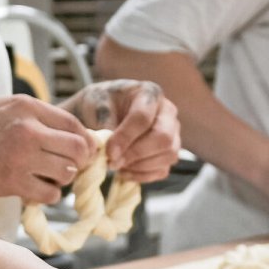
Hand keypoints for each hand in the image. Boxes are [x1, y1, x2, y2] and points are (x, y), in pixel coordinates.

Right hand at [0, 96, 97, 203]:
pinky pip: (50, 194)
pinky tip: (35, 189)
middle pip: (78, 149)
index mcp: (27, 107)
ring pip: (67, 173)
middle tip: (68, 167)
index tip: (82, 151)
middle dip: (79, 161)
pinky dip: (48, 195)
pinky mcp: (12, 181)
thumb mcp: (3, 107)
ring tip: (46, 177)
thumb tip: (70, 131)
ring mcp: (21, 156)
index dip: (84, 140)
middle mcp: (28, 129)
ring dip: (62, 179)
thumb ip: (35, 115)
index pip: (74, 124)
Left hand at [63, 81, 180, 184]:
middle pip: (163, 138)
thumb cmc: (100, 105)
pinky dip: (143, 175)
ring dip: (139, 166)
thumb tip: (114, 150)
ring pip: (168, 155)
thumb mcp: (96, 106)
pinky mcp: (169, 152)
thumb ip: (105, 124)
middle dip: (136, 154)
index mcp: (149, 93)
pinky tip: (124, 172)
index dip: (126, 137)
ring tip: (116, 166)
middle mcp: (167, 112)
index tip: (109, 152)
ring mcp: (172, 133)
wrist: (102, 112)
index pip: (143, 118)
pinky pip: (163, 169)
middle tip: (112, 163)